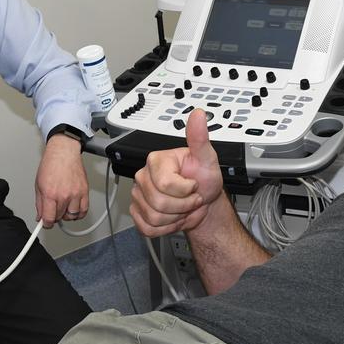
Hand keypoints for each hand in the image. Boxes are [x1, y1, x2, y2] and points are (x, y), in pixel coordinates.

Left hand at [36, 133, 88, 227]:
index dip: (46, 223)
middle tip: (53, 211)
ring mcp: (75, 194)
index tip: (46, 223)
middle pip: (59, 217)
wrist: (64, 152)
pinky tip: (73, 209)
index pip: (49, 218)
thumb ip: (39, 203)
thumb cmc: (51, 164)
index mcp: (50, 194)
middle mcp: (64, 195)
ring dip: (66, 215)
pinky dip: (79, 213)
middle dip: (54, 216)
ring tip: (63, 209)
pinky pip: (84, 210)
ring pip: (72, 216)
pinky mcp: (84, 191)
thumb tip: (40, 216)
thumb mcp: (38, 184)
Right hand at [130, 109, 223, 237]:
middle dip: (183, 206)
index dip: (186, 191)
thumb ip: (200, 138)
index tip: (194, 185)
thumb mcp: (207, 159)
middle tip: (191, 198)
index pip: (166, 184)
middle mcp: (143, 176)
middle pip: (159, 203)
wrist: (202, 202)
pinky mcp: (136, 212)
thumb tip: (198, 115)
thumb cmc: (203, 180)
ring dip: (176, 218)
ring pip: (154, 217)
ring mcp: (137, 195)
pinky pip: (147, 228)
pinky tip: (172, 217)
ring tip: (183, 207)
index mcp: (156, 161)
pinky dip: (165, 228)